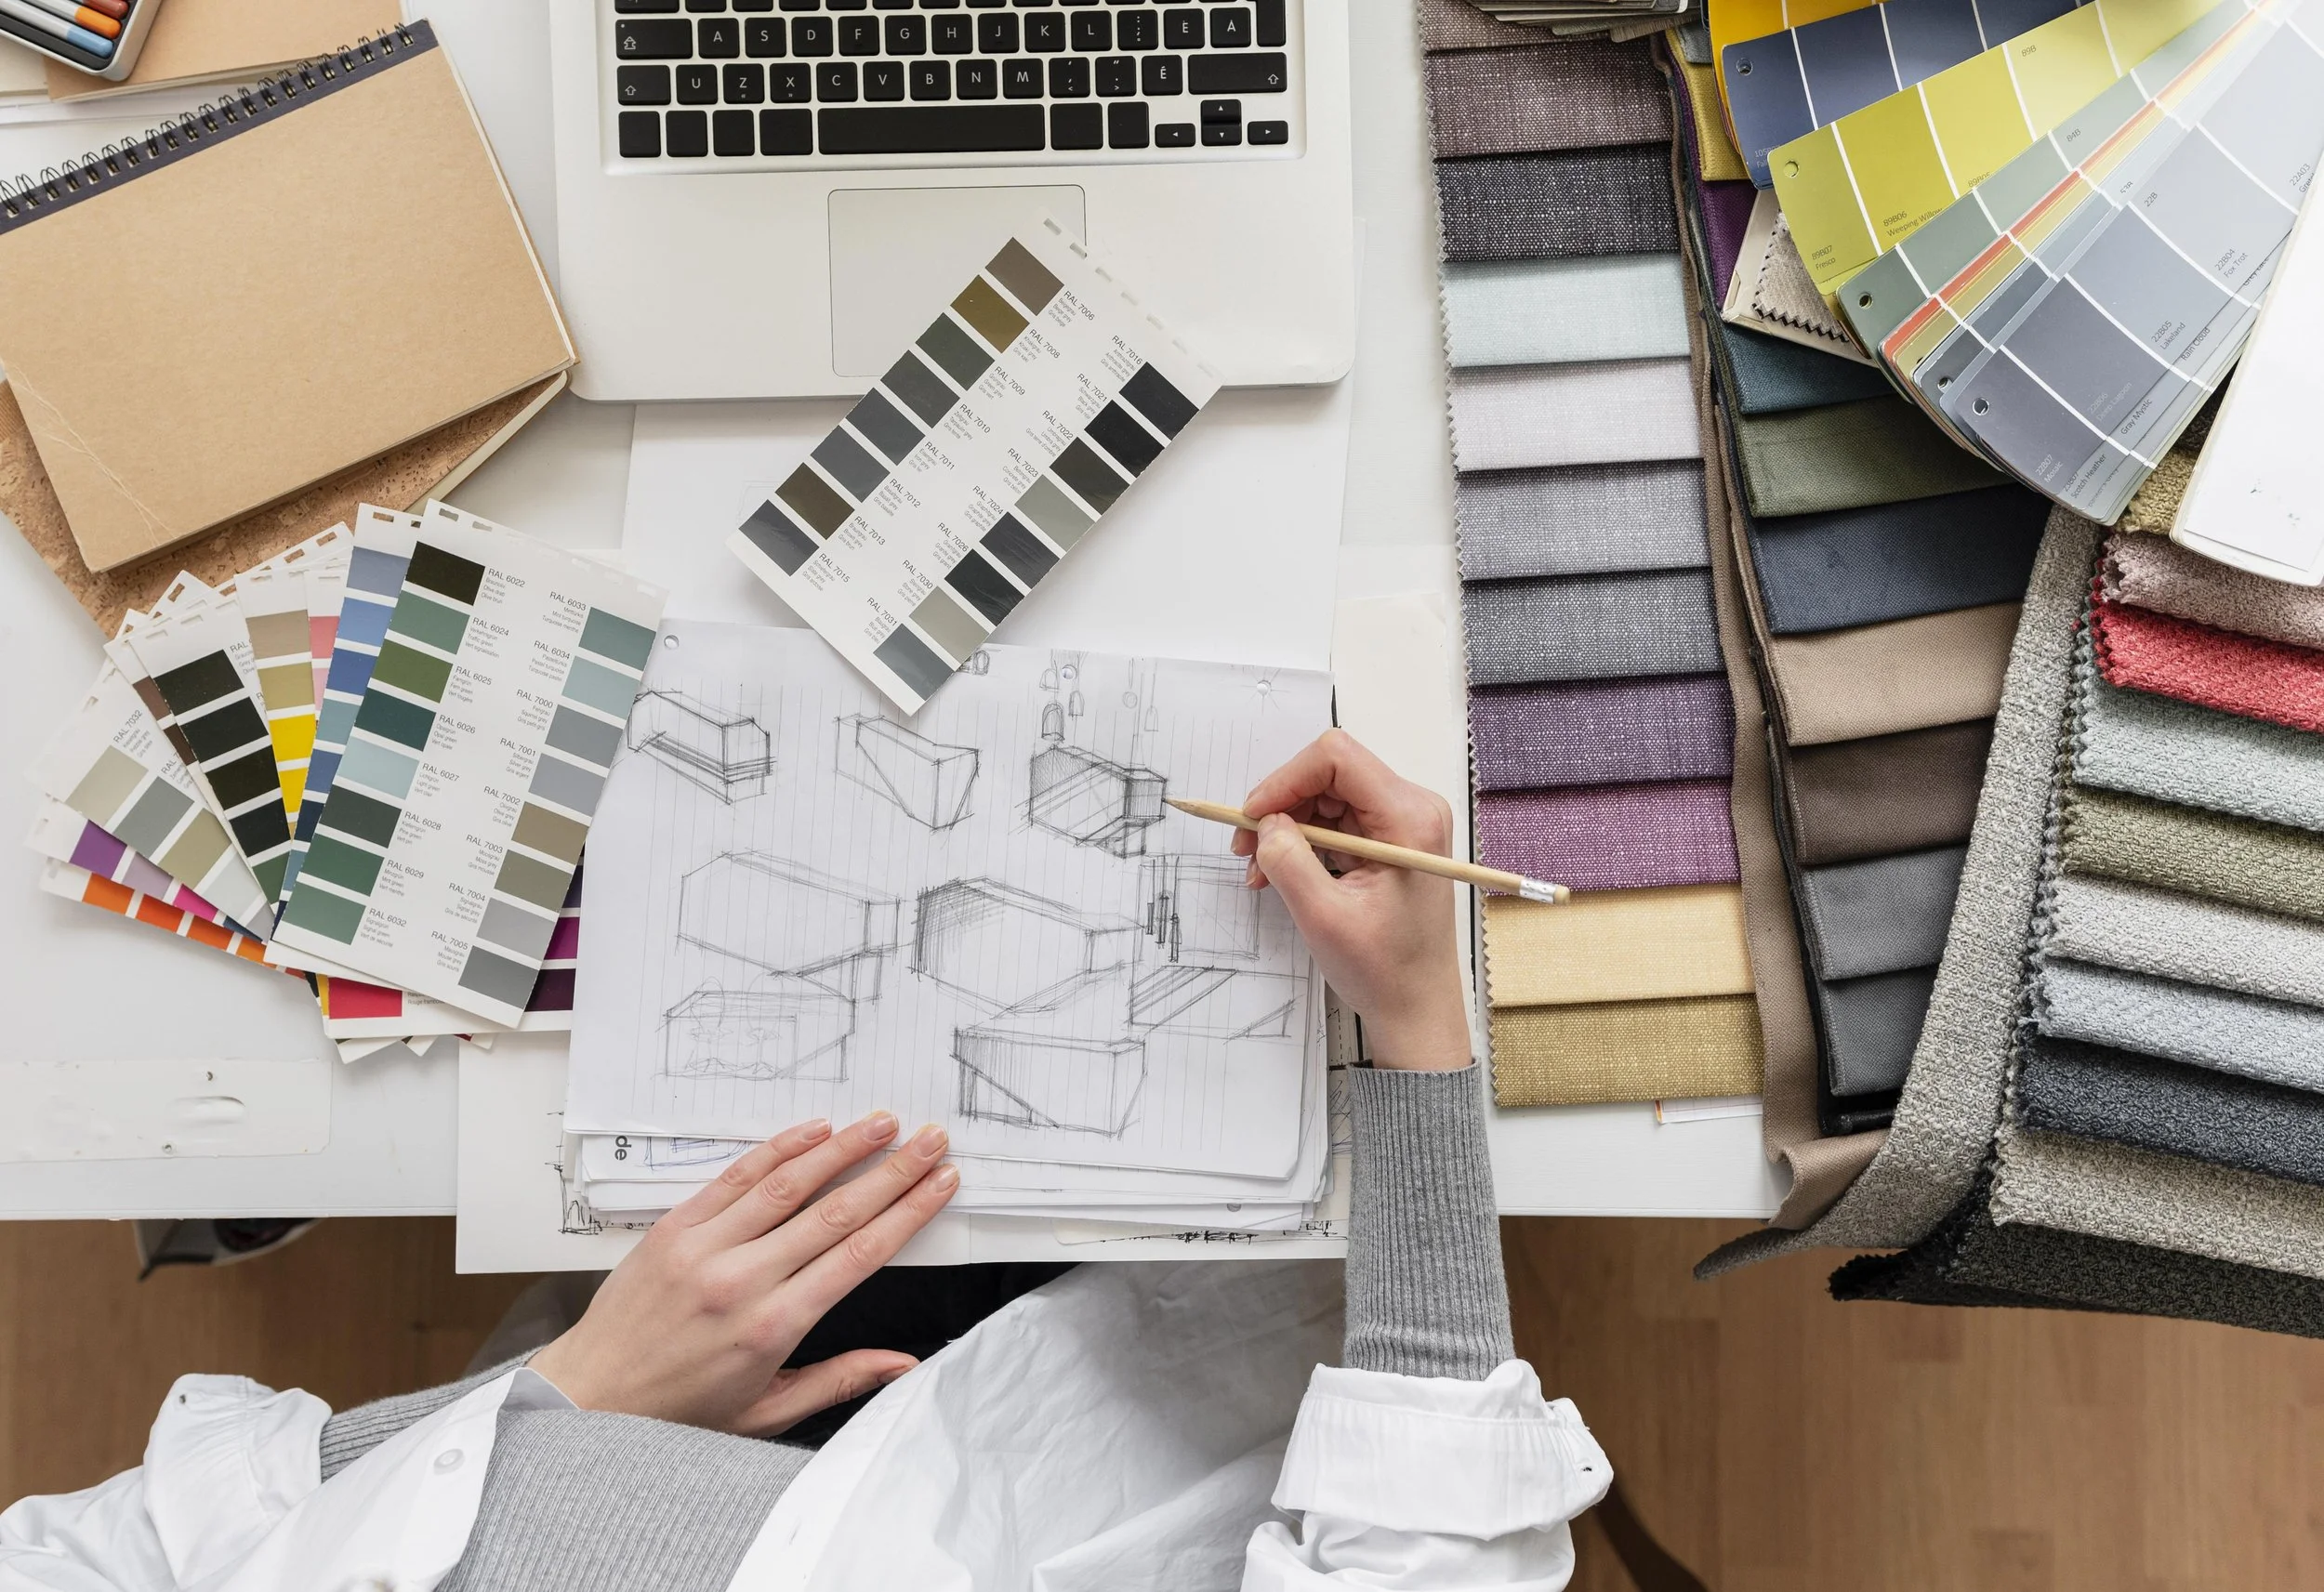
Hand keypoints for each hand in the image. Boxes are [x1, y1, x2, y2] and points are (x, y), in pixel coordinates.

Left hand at [529, 1112, 956, 1435]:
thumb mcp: (766, 1411)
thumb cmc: (679, 1411)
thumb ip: (839, 1380)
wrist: (589, 1399)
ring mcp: (705, 1247)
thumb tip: (903, 1365)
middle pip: (835, 1211)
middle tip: (930, 1140)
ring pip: (788, 1184)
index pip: (858, 1254)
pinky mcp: (674, 1228)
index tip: (940, 1184)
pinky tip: (813, 1131)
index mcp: (772, 1326)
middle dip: (892, 1172)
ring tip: (882, 1123)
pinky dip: (778, 1150)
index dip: (907, 1213)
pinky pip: (734, 1177)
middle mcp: (741, 1280)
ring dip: (842, 1148)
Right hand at [1233, 729, 1472, 1070]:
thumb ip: (1289, 860)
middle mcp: (1412, 809)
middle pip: (1329, 774)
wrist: (1416, 1007)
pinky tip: (1281, 871)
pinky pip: (1336, 820)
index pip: (1336, 759)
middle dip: (1280, 806)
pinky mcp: (1389, 840)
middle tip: (1246, 848)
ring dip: (1286, 826)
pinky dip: (1302, 840)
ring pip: (1326, 796)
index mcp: (1409, 819)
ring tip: (1260, 869)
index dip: (1285, 780)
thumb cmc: (1384, 970)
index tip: (1252, 817)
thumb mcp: (1324, 916)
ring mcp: (1402, 824)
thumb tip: (1265, 822)